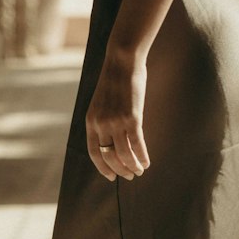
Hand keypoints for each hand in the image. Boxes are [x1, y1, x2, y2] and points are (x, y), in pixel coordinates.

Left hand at [86, 47, 150, 181]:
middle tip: (130, 175)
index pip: (94, 153)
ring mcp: (116, 122)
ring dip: (133, 166)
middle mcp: (101, 124)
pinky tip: (147, 162)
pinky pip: (137, 145)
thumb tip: (112, 137)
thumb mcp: (101, 102)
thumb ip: (103, 120)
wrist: (122, 62)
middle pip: (110, 157)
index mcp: (90, 121)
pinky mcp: (132, 118)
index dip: (103, 167)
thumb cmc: (115, 80)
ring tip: (140, 170)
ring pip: (124, 154)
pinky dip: (143, 156)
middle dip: (121, 169)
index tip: (111, 177)